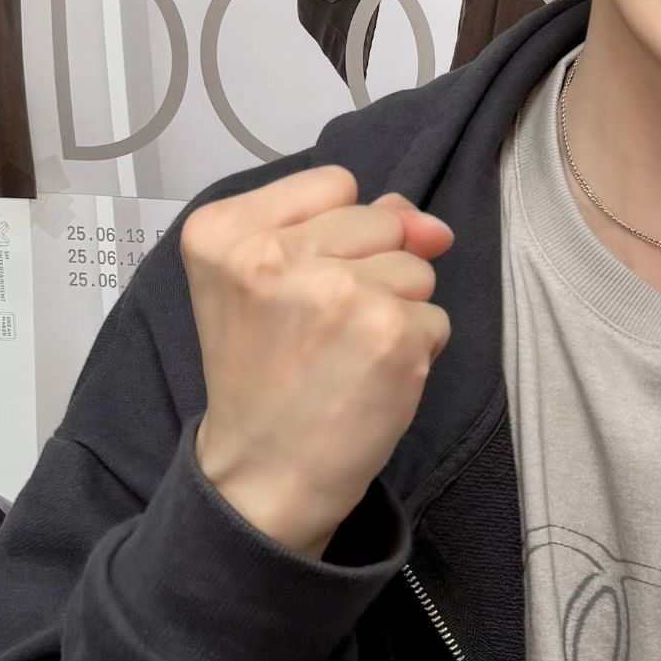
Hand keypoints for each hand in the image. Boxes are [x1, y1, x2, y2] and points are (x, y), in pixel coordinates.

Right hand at [184, 165, 453, 559]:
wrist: (262, 478)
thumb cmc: (266, 376)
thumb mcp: (271, 282)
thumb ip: (342, 225)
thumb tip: (425, 220)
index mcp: (224, 232)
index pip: (335, 182)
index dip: (338, 233)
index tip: (300, 283)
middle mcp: (273, 255)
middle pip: (382, 220)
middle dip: (373, 268)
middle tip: (322, 329)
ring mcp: (337, 293)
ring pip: (417, 267)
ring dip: (397, 309)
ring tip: (345, 354)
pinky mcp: (390, 333)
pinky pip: (436, 315)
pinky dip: (416, 347)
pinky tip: (371, 378)